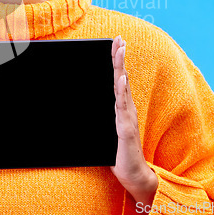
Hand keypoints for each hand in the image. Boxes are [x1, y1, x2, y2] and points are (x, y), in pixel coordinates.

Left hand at [110, 35, 157, 205]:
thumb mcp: (105, 131)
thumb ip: (100, 117)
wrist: (133, 176)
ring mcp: (127, 117)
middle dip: (119, 57)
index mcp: (120, 108)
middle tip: (119, 39)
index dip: (116, 62)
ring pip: (123, 87)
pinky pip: (123, 106)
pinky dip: (122, 90)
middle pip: (121, 78)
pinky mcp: (126, 128)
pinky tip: (121, 78)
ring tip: (120, 50)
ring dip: (121, 67)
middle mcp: (125, 109)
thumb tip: (80, 105)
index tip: (115, 44)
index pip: (117, 80)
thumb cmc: (118, 153)